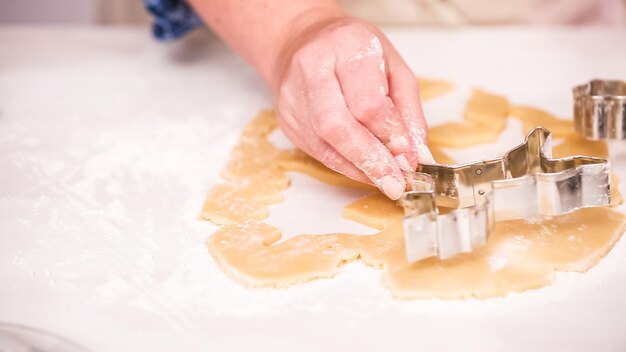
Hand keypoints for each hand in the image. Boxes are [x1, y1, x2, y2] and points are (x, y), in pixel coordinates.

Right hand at [273, 15, 433, 199]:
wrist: (301, 41)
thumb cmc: (352, 51)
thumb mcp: (393, 67)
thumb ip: (408, 110)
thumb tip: (416, 153)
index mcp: (345, 46)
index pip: (367, 102)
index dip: (390, 135)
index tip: (410, 158)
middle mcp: (312, 69)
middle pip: (338, 126)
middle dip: (370, 160)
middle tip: (395, 182)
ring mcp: (292, 97)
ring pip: (324, 145)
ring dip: (359, 169)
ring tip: (384, 181)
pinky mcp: (286, 120)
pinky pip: (317, 151)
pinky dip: (345, 165)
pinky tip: (364, 171)